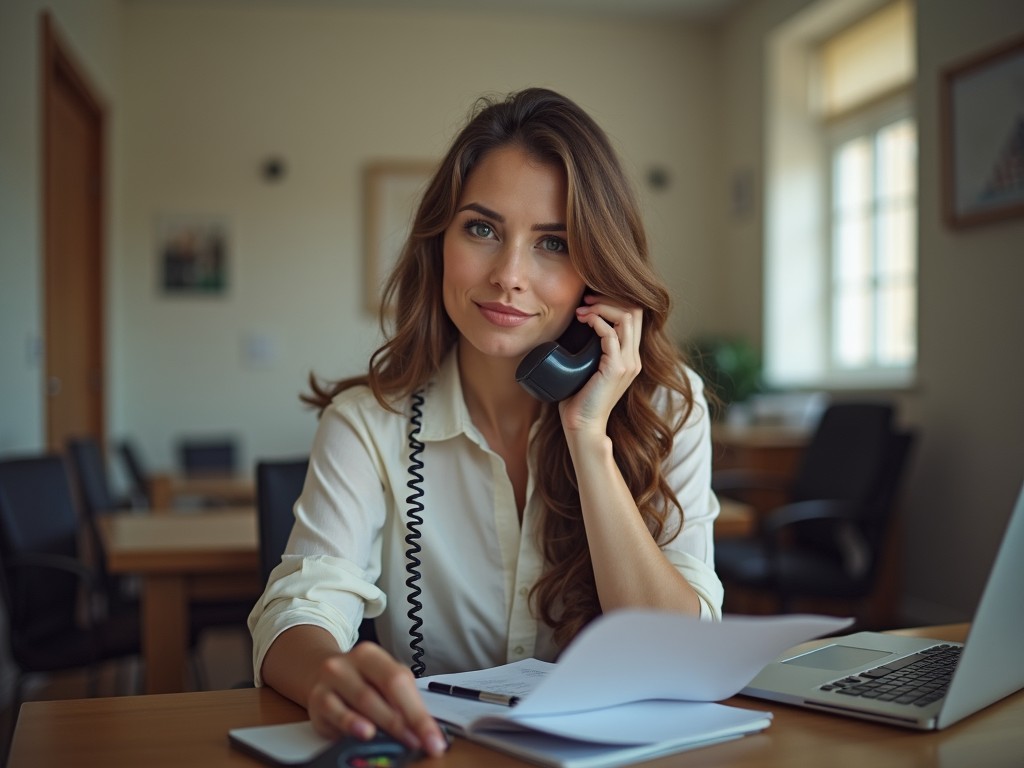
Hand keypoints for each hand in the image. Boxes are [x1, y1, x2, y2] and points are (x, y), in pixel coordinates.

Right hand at [306, 642, 448, 757]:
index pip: (401, 680)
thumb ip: (400, 700)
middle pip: (386, 687)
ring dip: (386, 721)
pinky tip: (366, 732)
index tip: (434, 739)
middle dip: (407, 719)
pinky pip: (336, 711)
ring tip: (401, 738)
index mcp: (373, 655)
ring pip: (363, 699)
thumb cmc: (358, 682)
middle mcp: (352, 662)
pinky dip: (353, 723)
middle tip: (420, 742)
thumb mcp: (379, 682)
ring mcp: (333, 678)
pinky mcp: (317, 698)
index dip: (419, 712)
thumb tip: (422, 729)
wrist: (318, 675)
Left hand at [559, 294, 642, 434]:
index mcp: (630, 357)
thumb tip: (572, 327)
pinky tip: (585, 320)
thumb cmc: (579, 399)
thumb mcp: (587, 368)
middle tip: (585, 299)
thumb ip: (589, 350)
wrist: (582, 426)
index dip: (613, 301)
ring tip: (582, 310)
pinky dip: (597, 321)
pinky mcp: (617, 368)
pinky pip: (611, 334)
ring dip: (602, 306)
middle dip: (609, 298)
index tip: (588, 302)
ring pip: (627, 317)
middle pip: (635, 311)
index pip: (634, 316)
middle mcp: (634, 358)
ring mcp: (628, 363)